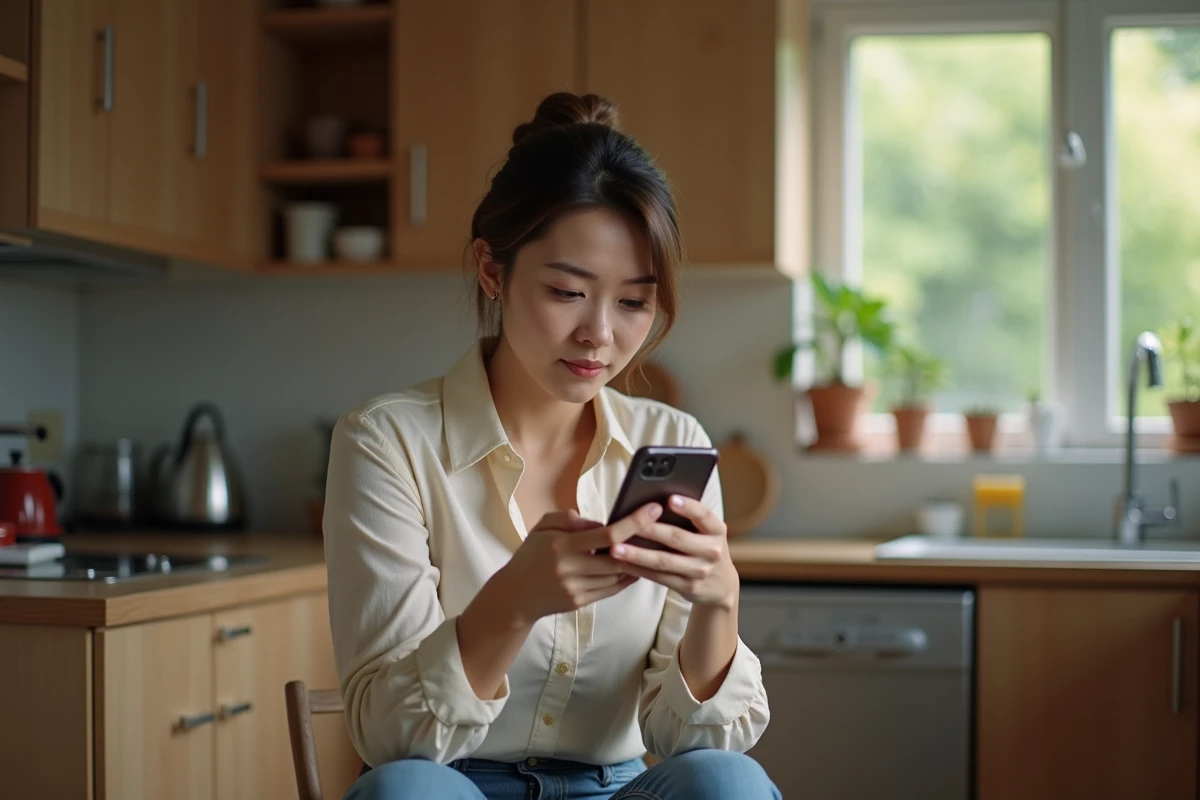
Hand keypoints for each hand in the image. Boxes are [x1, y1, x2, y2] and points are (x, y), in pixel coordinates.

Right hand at [499, 504, 663, 622]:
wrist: (516, 594)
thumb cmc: (531, 555)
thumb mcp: (543, 527)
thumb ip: (571, 519)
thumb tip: (601, 523)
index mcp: (562, 545)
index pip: (607, 535)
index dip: (634, 522)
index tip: (653, 509)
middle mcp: (571, 569)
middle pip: (619, 557)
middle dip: (641, 542)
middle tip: (658, 527)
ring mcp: (577, 588)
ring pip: (618, 574)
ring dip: (636, 560)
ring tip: (648, 544)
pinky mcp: (580, 602)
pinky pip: (612, 589)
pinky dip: (626, 576)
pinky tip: (634, 566)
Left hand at [610, 495, 738, 608]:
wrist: (721, 584)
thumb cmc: (704, 547)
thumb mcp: (706, 532)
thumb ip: (689, 519)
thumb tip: (653, 502)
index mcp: (717, 530)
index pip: (704, 515)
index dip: (688, 507)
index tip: (669, 499)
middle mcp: (712, 551)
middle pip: (677, 538)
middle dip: (650, 530)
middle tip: (627, 523)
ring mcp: (701, 571)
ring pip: (664, 561)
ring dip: (637, 554)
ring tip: (616, 548)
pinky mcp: (688, 587)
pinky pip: (659, 577)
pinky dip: (639, 570)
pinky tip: (622, 563)